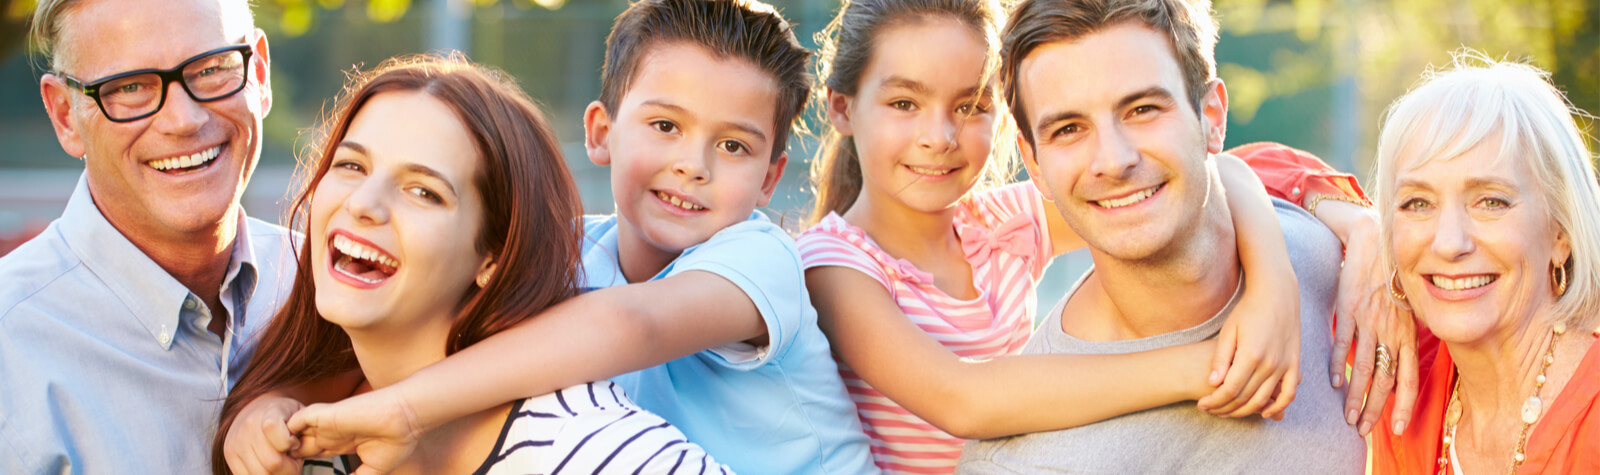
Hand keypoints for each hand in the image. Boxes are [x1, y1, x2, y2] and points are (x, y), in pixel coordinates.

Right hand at [224, 394, 304, 474]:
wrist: (255, 406)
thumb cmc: (284, 414)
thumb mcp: (299, 414)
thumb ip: (303, 429)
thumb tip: (299, 449)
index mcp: (270, 413)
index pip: (283, 440)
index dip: (293, 446)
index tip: (296, 442)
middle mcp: (249, 426)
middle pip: (273, 463)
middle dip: (289, 468)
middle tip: (293, 461)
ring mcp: (236, 441)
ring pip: (261, 473)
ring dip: (275, 474)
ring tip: (281, 463)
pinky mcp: (228, 453)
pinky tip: (267, 466)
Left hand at [287, 390, 423, 474]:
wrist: (405, 418)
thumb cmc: (397, 441)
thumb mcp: (373, 470)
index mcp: (341, 443)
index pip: (313, 454)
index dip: (301, 466)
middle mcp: (330, 433)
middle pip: (298, 447)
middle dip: (287, 460)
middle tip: (275, 474)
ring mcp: (325, 424)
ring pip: (291, 434)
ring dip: (282, 448)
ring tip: (275, 466)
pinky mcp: (323, 415)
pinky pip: (292, 423)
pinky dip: (284, 435)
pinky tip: (284, 452)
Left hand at [1197, 273, 1300, 419]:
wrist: (1277, 295)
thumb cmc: (1248, 311)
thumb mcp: (1229, 331)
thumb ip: (1221, 358)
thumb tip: (1213, 383)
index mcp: (1250, 355)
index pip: (1229, 389)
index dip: (1214, 401)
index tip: (1202, 404)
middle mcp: (1270, 363)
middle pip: (1245, 397)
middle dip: (1225, 408)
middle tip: (1211, 410)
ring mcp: (1285, 365)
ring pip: (1264, 399)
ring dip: (1245, 411)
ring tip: (1228, 411)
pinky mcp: (1295, 364)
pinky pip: (1289, 393)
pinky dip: (1277, 406)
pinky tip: (1263, 411)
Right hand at [1329, 215, 1418, 435]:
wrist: (1374, 243)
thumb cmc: (1390, 275)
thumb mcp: (1405, 307)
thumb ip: (1402, 335)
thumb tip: (1397, 362)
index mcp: (1407, 332)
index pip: (1408, 377)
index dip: (1402, 404)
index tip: (1396, 428)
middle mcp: (1390, 331)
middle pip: (1385, 379)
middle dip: (1375, 409)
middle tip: (1364, 431)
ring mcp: (1370, 322)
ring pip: (1364, 367)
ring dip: (1356, 396)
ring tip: (1348, 416)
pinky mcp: (1350, 310)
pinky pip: (1344, 343)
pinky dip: (1339, 365)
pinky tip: (1335, 384)